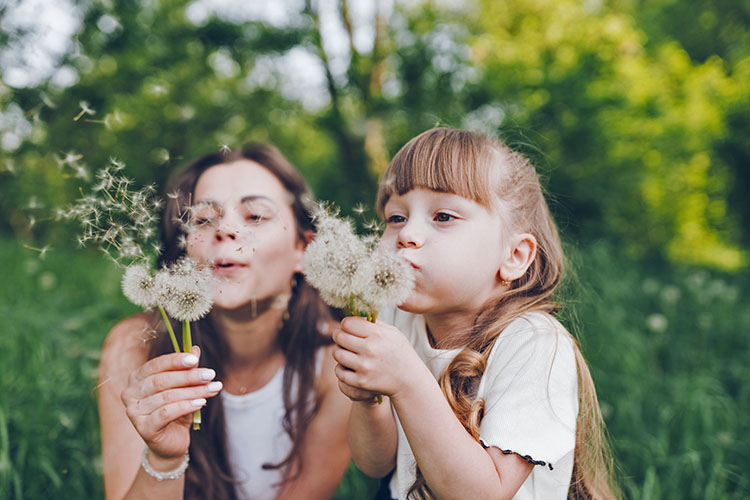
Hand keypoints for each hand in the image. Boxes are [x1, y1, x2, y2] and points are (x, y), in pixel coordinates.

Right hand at [120, 346, 221, 460]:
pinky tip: (201, 402)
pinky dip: (186, 406)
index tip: (195, 359)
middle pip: (161, 381)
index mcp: (137, 378)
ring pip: (167, 397)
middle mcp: (130, 393)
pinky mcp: (143, 428)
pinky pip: (166, 413)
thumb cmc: (176, 411)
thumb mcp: (184, 387)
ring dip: (193, 391)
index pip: (155, 365)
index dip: (175, 360)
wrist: (171, 442)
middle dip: (189, 376)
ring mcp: (134, 412)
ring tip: (213, 388)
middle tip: (210, 374)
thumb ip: (187, 369)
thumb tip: (194, 349)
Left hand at [332, 316, 422, 400]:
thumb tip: (354, 315)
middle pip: (339, 337)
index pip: (347, 323)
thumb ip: (373, 323)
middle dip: (340, 336)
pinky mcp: (361, 382)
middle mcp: (370, 349)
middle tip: (345, 339)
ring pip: (337, 353)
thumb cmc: (400, 353)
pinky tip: (349, 366)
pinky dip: (341, 368)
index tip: (349, 328)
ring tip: (347, 352)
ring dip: (340, 352)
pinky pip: (339, 372)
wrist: (410, 380)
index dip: (346, 324)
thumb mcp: (392, 333)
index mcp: (377, 334)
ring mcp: (365, 367)